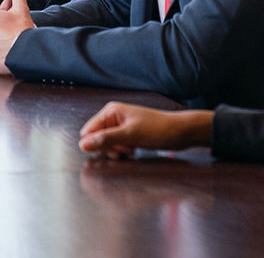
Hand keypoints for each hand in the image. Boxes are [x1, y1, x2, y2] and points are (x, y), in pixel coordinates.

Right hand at [78, 102, 213, 157]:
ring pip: (107, 143)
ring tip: (131, 150)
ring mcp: (121, 125)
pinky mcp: (129, 133)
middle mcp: (114, 117)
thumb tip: (82, 144)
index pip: (89, 131)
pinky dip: (123, 150)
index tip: (113, 149)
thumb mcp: (130, 136)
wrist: (181, 132)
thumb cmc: (157, 130)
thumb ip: (105, 140)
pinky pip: (117, 145)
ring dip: (117, 150)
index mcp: (111, 112)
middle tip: (125, 150)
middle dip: (108, 148)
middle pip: (97, 138)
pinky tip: (134, 150)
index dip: (97, 143)